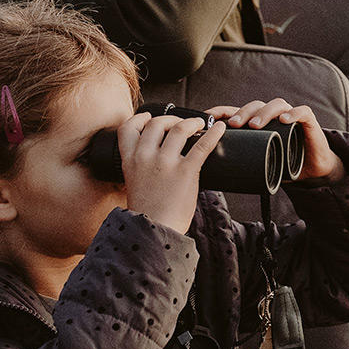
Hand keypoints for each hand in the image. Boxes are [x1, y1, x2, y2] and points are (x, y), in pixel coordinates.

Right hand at [118, 109, 227, 234]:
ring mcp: (165, 163)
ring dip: (191, 122)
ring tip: (200, 124)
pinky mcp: (186, 171)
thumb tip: (155, 152)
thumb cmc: (148, 210)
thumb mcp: (133, 182)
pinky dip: (214, 134)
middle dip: (171, 119)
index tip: (150, 117)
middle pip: (156, 123)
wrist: (154, 231)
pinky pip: (202, 145)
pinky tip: (220, 129)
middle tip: (180, 123)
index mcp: (129, 160)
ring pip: (179, 128)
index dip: (140, 118)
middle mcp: (145, 157)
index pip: (128, 128)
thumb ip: (140, 165)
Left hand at [209, 98, 342, 181]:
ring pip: (276, 105)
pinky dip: (293, 113)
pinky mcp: (308, 121)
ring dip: (264, 113)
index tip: (207, 117)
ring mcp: (291, 116)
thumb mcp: (263, 163)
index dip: (222, 111)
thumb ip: (245, 165)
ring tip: (255, 125)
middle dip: (242, 113)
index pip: (239, 111)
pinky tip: (285, 120)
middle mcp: (274, 116)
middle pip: (255, 106)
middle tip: (233, 125)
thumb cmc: (286, 164)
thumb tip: (218, 177)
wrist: (314, 170)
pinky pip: (302, 111)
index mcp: (260, 123)